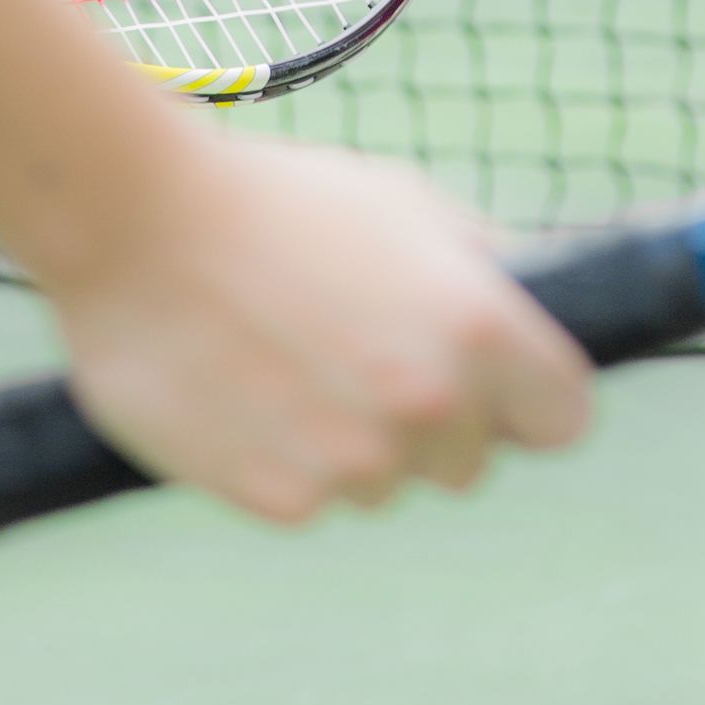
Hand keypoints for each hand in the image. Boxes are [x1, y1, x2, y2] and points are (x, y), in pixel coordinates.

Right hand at [35, 122, 590, 524]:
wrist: (140, 224)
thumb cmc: (279, 201)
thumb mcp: (402, 207)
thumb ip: (478, 271)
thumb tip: (530, 312)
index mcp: (478, 327)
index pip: (564, 417)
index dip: (531, 401)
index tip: (500, 390)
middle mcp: (432, 406)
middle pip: (472, 462)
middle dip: (437, 421)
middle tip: (363, 351)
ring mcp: (356, 464)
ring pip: (389, 484)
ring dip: (357, 441)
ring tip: (293, 357)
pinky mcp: (283, 502)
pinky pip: (315, 499)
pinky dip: (291, 461)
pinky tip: (251, 392)